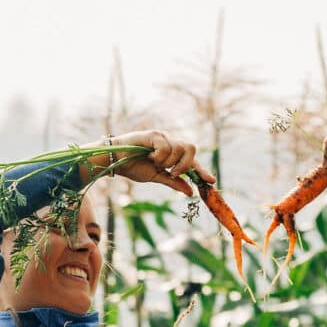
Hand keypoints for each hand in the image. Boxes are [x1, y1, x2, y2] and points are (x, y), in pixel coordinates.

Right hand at [93, 130, 213, 195]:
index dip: (202, 170)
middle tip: (173, 173)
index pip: (192, 160)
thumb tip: (190, 192)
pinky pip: (165, 146)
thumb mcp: (157, 177)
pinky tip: (149, 157)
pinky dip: (159, 156)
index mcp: (174, 153)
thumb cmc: (134, 167)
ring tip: (155, 163)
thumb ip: (174, 183)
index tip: (211, 181)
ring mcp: (163, 136)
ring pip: (178, 148)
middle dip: (185, 164)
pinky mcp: (153, 134)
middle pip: (191, 148)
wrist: (115, 161)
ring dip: (168, 161)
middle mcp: (171, 142)